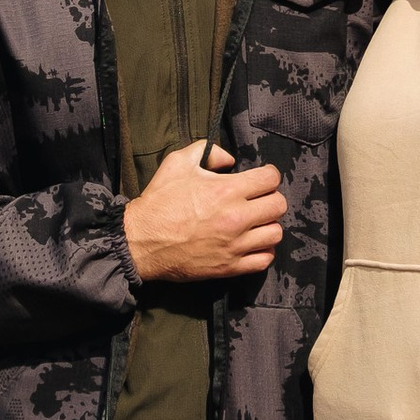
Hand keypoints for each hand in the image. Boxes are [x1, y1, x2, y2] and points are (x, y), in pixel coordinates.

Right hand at [125, 142, 286, 284]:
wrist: (140, 241)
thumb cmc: (158, 202)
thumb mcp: (177, 163)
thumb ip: (207, 152)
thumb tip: (230, 159)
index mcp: (226, 190)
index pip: (271, 179)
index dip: (268, 175)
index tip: (260, 178)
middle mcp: (236, 218)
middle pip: (278, 205)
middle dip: (270, 198)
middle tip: (258, 200)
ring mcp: (234, 245)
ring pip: (275, 233)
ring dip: (268, 225)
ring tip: (255, 223)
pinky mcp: (229, 267)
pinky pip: (264, 260)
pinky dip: (262, 251)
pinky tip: (251, 243)